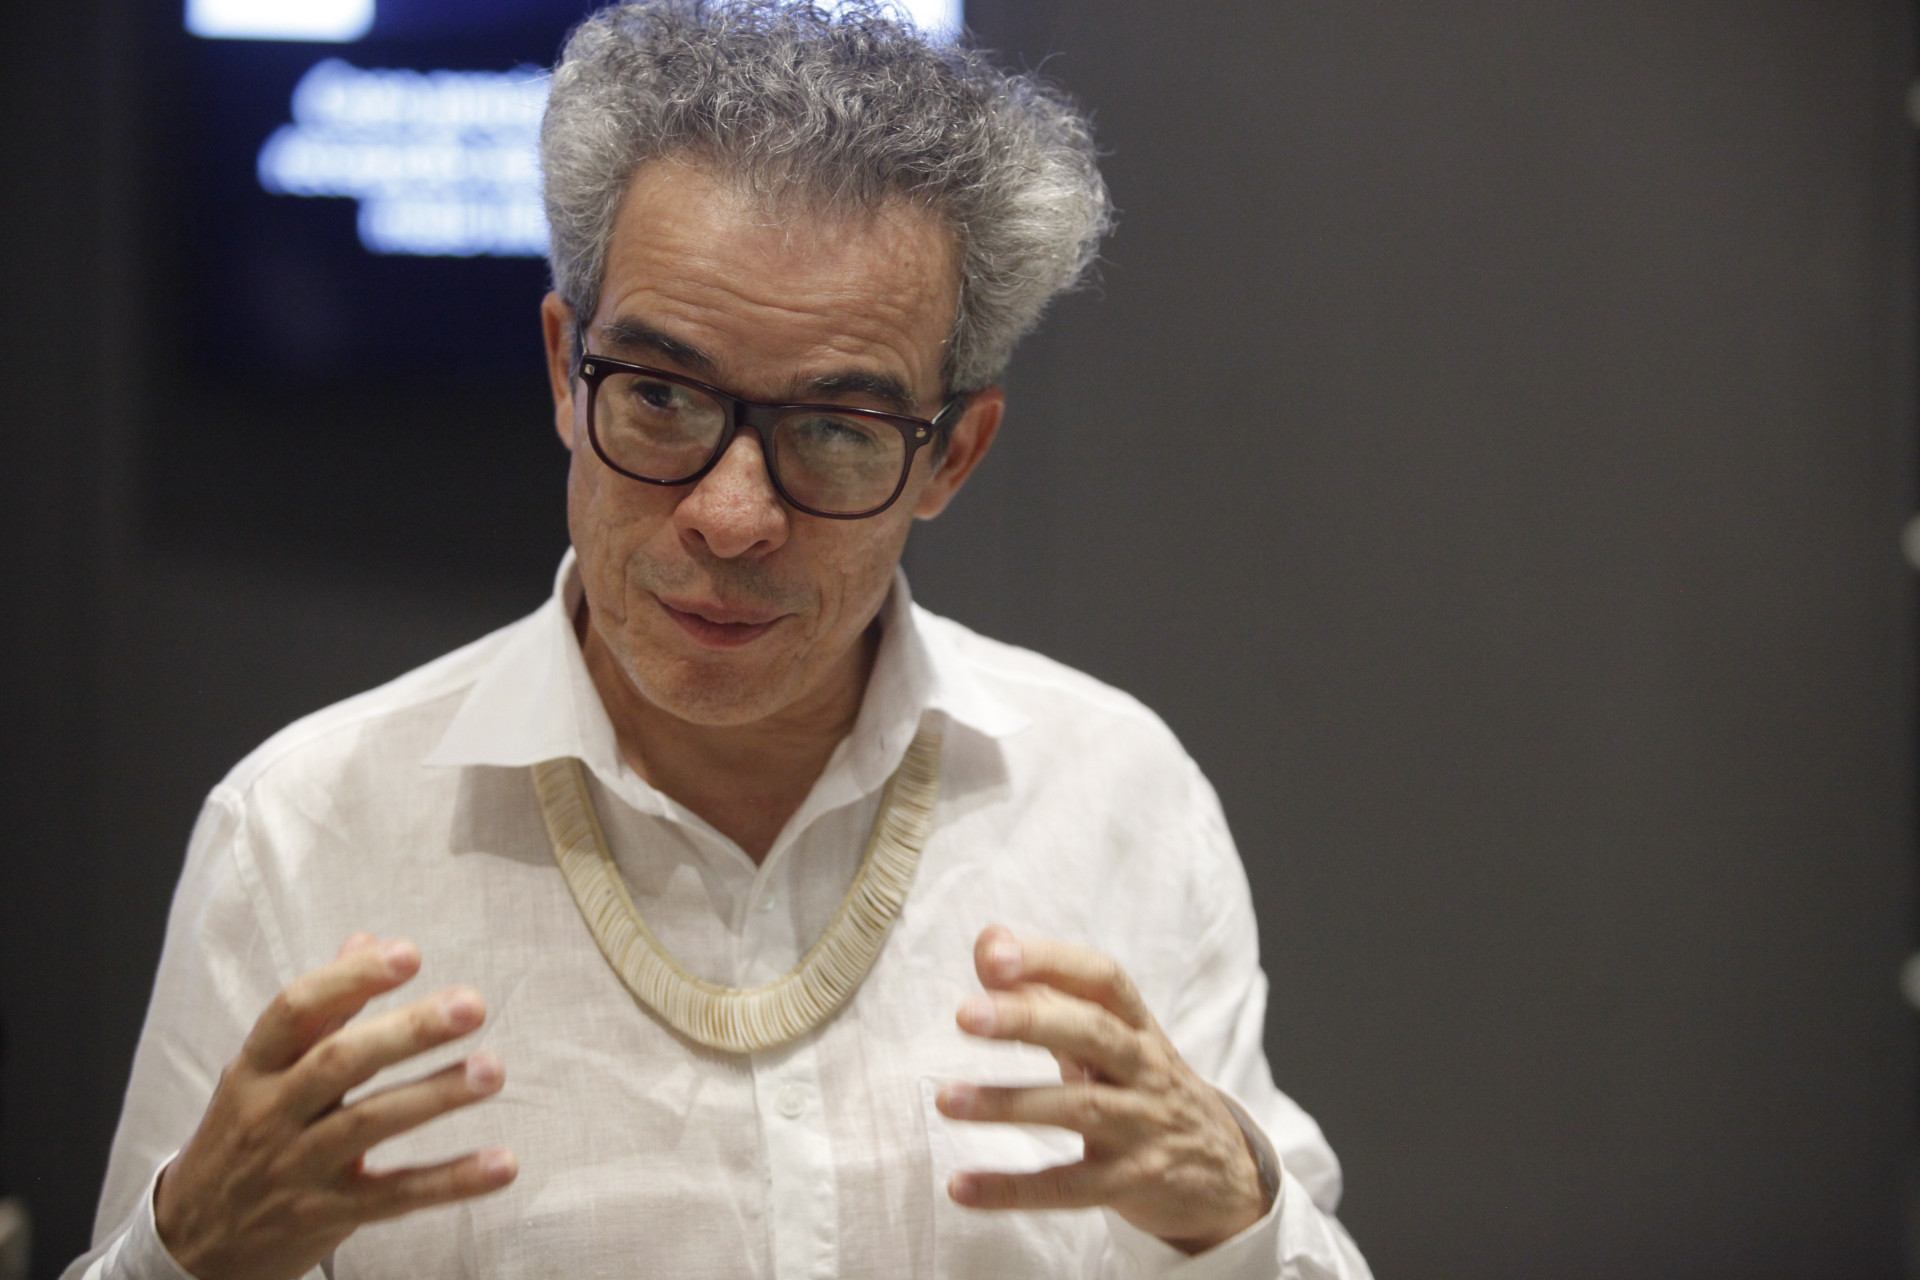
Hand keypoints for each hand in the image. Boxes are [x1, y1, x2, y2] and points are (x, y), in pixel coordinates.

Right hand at [154, 933, 516, 1279]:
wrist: (192, 1243)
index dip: (350, 978)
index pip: (296, 1011)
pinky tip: (503, 1164)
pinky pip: (394, 1196)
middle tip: (472, 1004)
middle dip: (408, 1031)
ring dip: (435, 1095)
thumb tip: (366, 939)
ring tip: (493, 1069)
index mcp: (256, 1067)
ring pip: (369, 1125)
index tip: (409, 953)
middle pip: (339, 1063)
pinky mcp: (327, 1215)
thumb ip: (321, 1009)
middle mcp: (271, 1113)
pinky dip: (450, 1181)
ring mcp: (297, 1167)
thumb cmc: (243, 1135)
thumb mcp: (262, 1071)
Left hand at [935, 925, 1269, 1253]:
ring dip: (1008, 1103)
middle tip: (964, 1015)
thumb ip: (1046, 989)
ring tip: (946, 1099)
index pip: (1100, 978)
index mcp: (1136, 1024)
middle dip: (1028, 1020)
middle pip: (1093, 1032)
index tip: (992, 954)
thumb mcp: (1109, 1035)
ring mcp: (1142, 1125)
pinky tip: (961, 1186)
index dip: (1049, 960)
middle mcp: (1144, 1068)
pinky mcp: (1131, 1182)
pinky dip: (1013, 1189)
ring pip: (1079, 1108)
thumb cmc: (1142, 1087)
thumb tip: (988, 937)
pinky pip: (1069, 1188)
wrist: (1224, 1172)